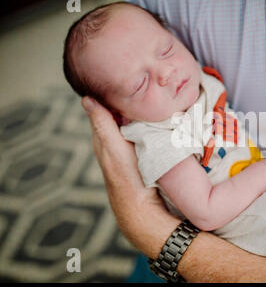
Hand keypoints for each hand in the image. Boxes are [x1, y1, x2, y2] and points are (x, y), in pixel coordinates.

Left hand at [81, 96, 180, 257]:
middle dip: (127, 102)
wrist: (142, 206)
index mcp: (104, 139)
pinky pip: (142, 135)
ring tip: (152, 99)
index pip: (105, 109)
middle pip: (120, 116)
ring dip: (139, 114)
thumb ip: (102, 123)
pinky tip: (156, 121)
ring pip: (132, 125)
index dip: (112, 95)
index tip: (125, 79)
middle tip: (143, 87)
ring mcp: (129, 150)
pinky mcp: (142, 156)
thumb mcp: (113, 146)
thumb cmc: (127, 175)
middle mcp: (115, 144)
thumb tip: (87, 98)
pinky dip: (147, 126)